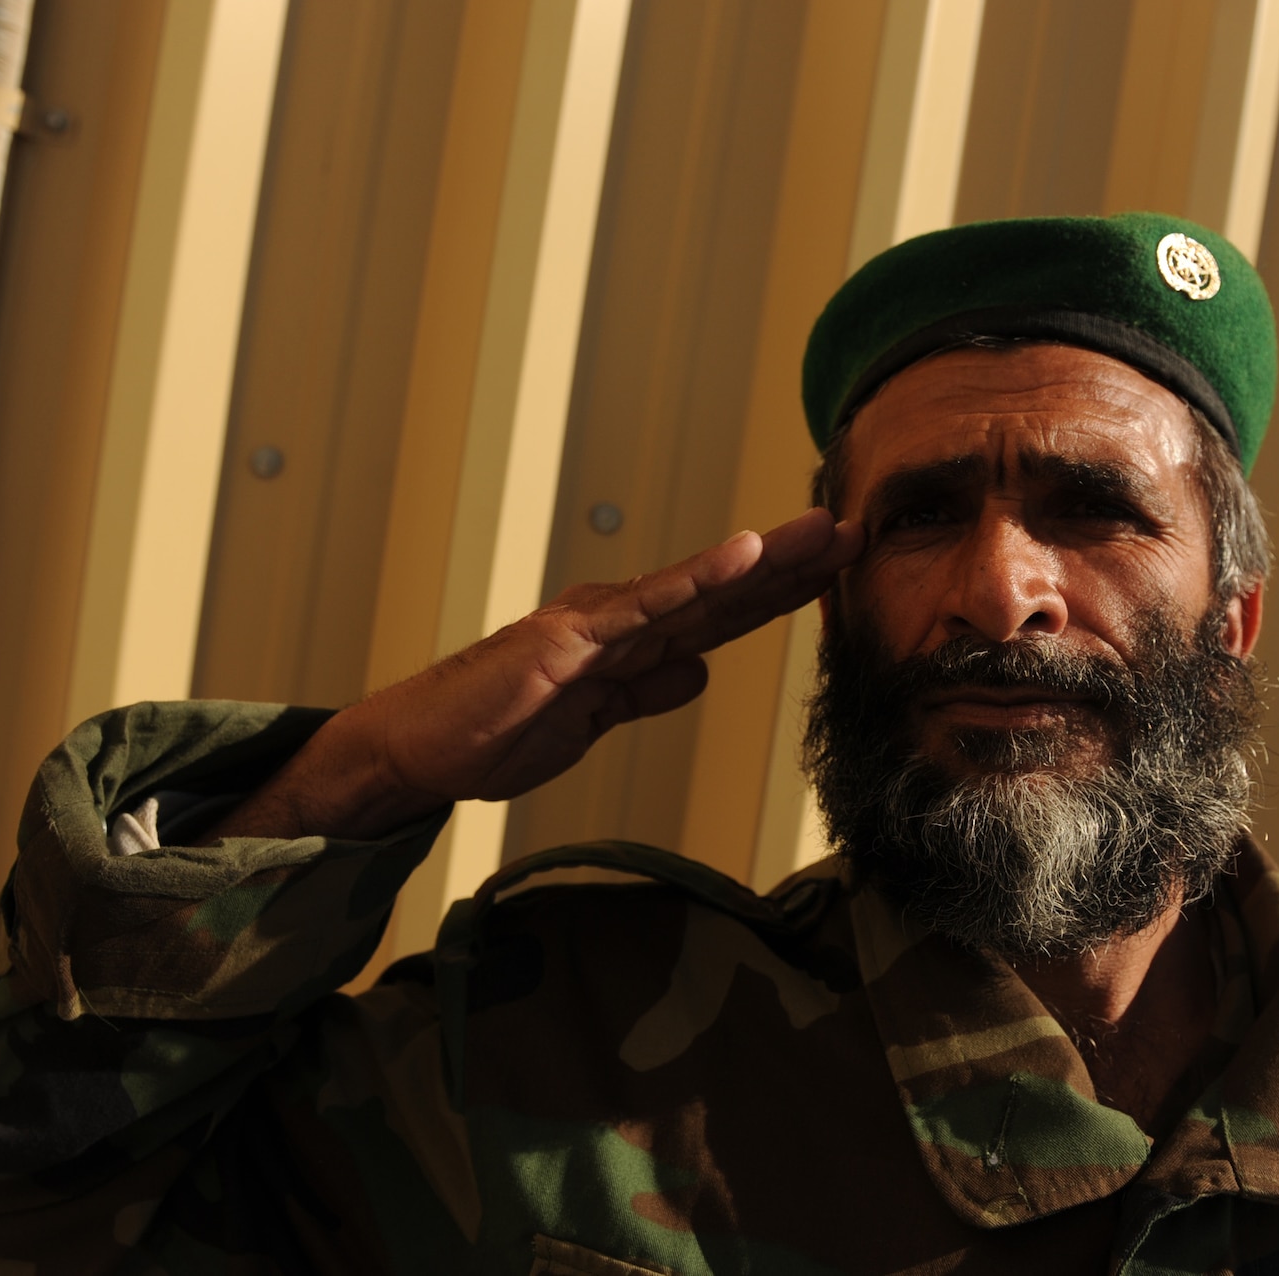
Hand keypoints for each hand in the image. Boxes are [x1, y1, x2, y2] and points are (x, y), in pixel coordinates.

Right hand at [214, 508, 863, 841]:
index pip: (721, 614)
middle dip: (793, 563)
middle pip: (723, 590)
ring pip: (697, 587)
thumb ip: (645, 692)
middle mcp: (620, 619)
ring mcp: (597, 624)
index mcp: (630, 643)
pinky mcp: (571, 639)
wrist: (421, 749)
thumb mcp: (593, 719)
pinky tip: (742, 556)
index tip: (841, 569)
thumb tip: (700, 674)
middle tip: (857, 529)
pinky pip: (646, 608)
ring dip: (764, 560)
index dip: (783, 591)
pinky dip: (698, 580)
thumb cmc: (495, 729)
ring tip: (821, 532)